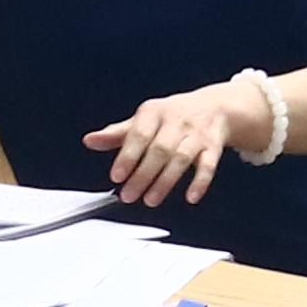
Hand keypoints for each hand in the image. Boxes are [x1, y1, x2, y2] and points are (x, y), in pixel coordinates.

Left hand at [88, 79, 257, 210]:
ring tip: (151, 200)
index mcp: (154, 112)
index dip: (127, 156)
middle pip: (160, 149)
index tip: (117, 176)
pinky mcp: (213, 147)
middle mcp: (176, 121)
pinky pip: (208, 165)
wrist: (216, 107)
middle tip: (129, 195)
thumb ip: (118, 133)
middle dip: (143, 174)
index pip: (139, 134)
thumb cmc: (173, 116)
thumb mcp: (144, 119)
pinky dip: (200, 182)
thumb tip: (90, 140)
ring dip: (166, 181)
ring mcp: (196, 134)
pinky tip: (191, 196)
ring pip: (181, 158)